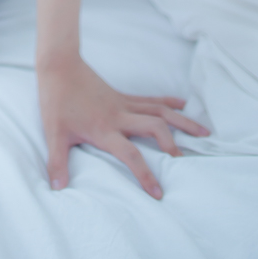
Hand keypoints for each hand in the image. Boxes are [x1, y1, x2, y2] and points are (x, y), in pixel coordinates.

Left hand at [37, 54, 209, 199]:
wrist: (59, 65)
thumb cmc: (55, 100)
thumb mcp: (53, 133)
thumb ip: (57, 161)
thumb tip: (56, 188)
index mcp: (105, 129)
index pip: (130, 154)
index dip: (145, 174)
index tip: (159, 193)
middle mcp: (120, 116)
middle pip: (155, 127)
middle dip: (172, 145)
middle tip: (184, 163)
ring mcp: (124, 104)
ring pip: (160, 111)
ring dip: (182, 121)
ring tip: (204, 132)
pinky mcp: (124, 96)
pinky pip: (151, 100)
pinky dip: (169, 102)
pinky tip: (184, 103)